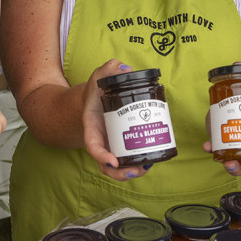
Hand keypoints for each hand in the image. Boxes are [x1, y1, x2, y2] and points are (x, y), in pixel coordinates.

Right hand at [82, 60, 149, 181]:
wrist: (95, 98)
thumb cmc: (97, 89)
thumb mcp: (100, 75)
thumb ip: (110, 68)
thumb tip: (126, 69)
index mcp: (92, 127)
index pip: (93, 145)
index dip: (101, 156)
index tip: (113, 161)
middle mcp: (100, 140)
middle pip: (105, 165)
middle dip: (120, 172)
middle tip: (136, 169)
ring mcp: (109, 145)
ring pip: (116, 168)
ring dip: (130, 172)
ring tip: (145, 167)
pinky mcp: (120, 145)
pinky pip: (126, 159)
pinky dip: (136, 164)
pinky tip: (149, 161)